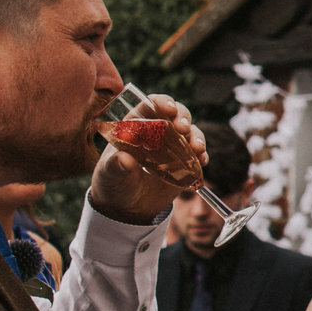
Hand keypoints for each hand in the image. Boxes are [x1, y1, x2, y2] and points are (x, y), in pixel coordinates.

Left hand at [87, 91, 202, 224]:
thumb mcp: (109, 174)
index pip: (150, 106)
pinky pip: (198, 154)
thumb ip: (114, 166)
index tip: (169, 109)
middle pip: (176, 114)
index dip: (162, 103)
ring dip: (197, 136)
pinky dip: (202, 155)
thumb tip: (123, 160)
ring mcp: (173, 147)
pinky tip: (202, 161)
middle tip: (183, 129)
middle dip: (183, 117)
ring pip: (191, 132)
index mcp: (136, 126)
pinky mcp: (184, 163)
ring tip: (197, 148)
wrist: (126, 208)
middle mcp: (157, 132)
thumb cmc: (112, 183)